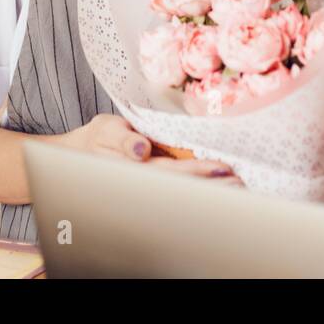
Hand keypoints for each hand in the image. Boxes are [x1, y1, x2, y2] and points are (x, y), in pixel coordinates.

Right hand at [57, 114, 241, 184]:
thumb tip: (142, 149)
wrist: (82, 154)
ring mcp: (150, 187)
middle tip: (241, 182)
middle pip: (183, 186)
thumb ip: (123, 139)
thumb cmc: (99, 138)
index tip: (223, 169)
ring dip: (210, 191)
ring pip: (183, 192)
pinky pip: (179, 191)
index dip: (198, 171)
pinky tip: (220, 190)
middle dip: (212, 185)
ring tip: (237, 188)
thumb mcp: (107, 131)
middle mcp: (146, 182)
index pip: (173, 171)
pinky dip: (201, 191)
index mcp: (137, 167)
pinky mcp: (153, 187)